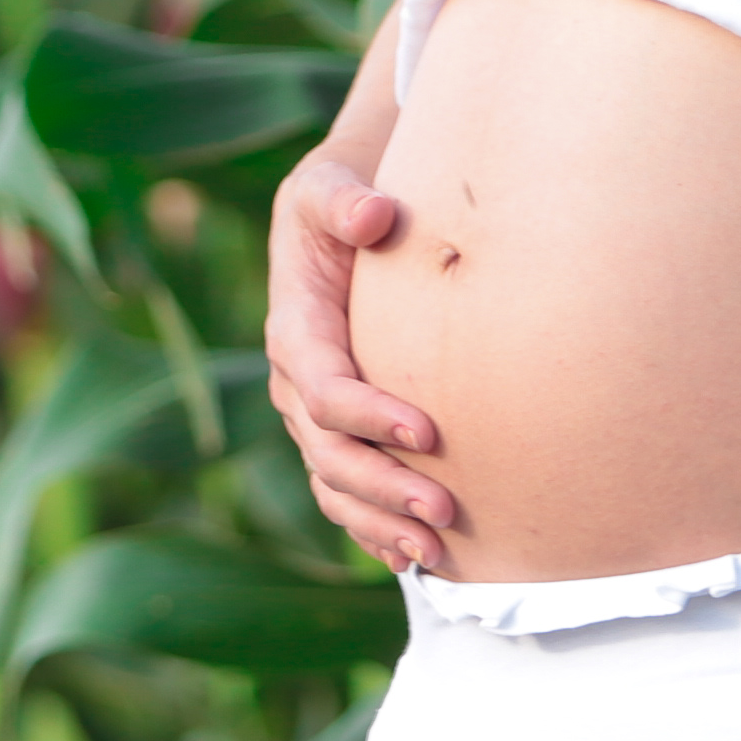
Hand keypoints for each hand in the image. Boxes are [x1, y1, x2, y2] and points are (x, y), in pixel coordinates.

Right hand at [263, 149, 457, 572]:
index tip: (430, 431)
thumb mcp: (330, 182)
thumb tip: (375, 214)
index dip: (369, 416)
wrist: (343, 213)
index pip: (324, 388)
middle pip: (329, 453)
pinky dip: (373, 529)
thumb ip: (345, 199)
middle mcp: (296, 382)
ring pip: (335, 485)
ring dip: (381, 522)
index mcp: (296, 329)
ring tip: (435, 550)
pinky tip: (413, 558)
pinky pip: (345, 494)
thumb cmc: (343, 196)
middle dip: (384, 486)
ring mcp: (313, 416)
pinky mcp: (337, 432)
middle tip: (443, 509)